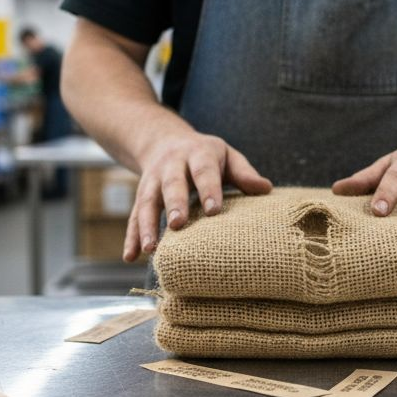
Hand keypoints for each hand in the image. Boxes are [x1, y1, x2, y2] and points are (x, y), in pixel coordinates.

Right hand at [124, 131, 271, 261]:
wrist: (163, 140)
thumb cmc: (205, 155)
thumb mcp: (227, 155)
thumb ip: (244, 173)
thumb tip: (266, 189)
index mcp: (197, 154)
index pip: (204, 171)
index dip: (209, 189)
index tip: (214, 210)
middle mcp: (171, 165)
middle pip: (171, 184)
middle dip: (174, 204)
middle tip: (178, 224)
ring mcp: (152, 181)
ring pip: (146, 202)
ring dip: (147, 225)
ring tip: (150, 249)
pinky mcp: (141, 196)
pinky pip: (133, 216)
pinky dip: (131, 237)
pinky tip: (130, 257)